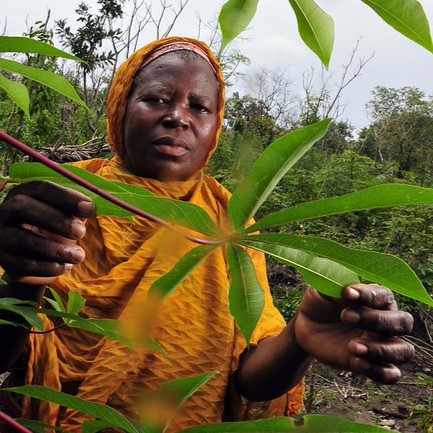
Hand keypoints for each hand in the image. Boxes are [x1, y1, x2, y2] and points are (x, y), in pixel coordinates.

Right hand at [0, 181, 94, 284]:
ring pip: (20, 238)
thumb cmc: (58, 230)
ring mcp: (0, 234)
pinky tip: (66, 267)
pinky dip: (47, 267)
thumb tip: (88, 207)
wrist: (41, 260)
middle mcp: (6, 210)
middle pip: (22, 206)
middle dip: (55, 219)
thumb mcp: (69, 216)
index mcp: (25, 193)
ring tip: (79, 256)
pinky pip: (22, 264)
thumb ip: (78, 210)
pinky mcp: (2, 259)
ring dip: (54, 249)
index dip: (65, 197)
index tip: (88, 208)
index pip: (41, 188)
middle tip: (81, 232)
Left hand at [294, 284, 413, 383]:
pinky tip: (357, 363)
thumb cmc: (321, 302)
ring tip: (353, 346)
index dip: (369, 295)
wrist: (308, 325)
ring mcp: (381, 344)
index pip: (384, 296)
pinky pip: (390, 374)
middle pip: (403, 323)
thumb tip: (348, 292)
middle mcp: (386, 321)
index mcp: (377, 298)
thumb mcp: (324, 291)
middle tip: (346, 317)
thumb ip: (337, 288)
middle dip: (377, 321)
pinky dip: (379, 371)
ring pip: (404, 351)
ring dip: (381, 350)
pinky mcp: (372, 364)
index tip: (347, 294)